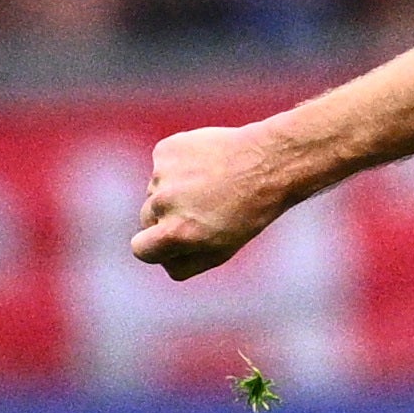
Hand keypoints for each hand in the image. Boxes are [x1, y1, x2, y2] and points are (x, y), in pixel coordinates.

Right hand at [131, 123, 297, 279]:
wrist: (272, 161)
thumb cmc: (252, 211)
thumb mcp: (223, 249)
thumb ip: (186, 262)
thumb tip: (162, 261)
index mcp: (176, 233)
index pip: (141, 249)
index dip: (156, 247)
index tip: (173, 239)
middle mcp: (163, 204)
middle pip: (148, 219)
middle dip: (169, 218)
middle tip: (207, 209)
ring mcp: (161, 175)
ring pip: (157, 190)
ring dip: (177, 189)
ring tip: (214, 184)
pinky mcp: (165, 150)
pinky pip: (164, 165)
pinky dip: (180, 165)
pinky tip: (209, 163)